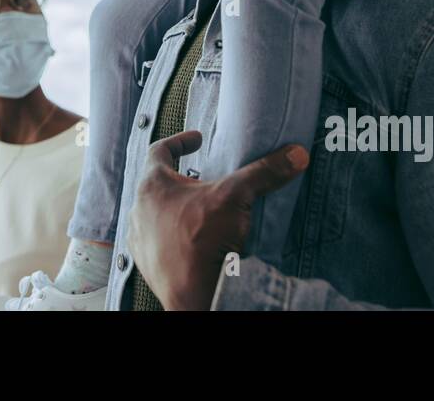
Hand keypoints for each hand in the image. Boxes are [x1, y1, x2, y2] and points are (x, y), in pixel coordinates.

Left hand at [126, 130, 308, 310]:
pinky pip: (158, 241)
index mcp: (152, 185)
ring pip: (156, 213)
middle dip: (183, 179)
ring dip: (176, 209)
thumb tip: (293, 155)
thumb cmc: (203, 242)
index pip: (160, 149)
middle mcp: (139, 209)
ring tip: (201, 213)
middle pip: (159, 183)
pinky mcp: (148, 263)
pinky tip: (194, 242)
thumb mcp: (236, 197)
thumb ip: (264, 172)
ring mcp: (140, 238)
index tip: (197, 139)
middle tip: (204, 180)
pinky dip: (173, 237)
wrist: (195, 294)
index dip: (180, 141)